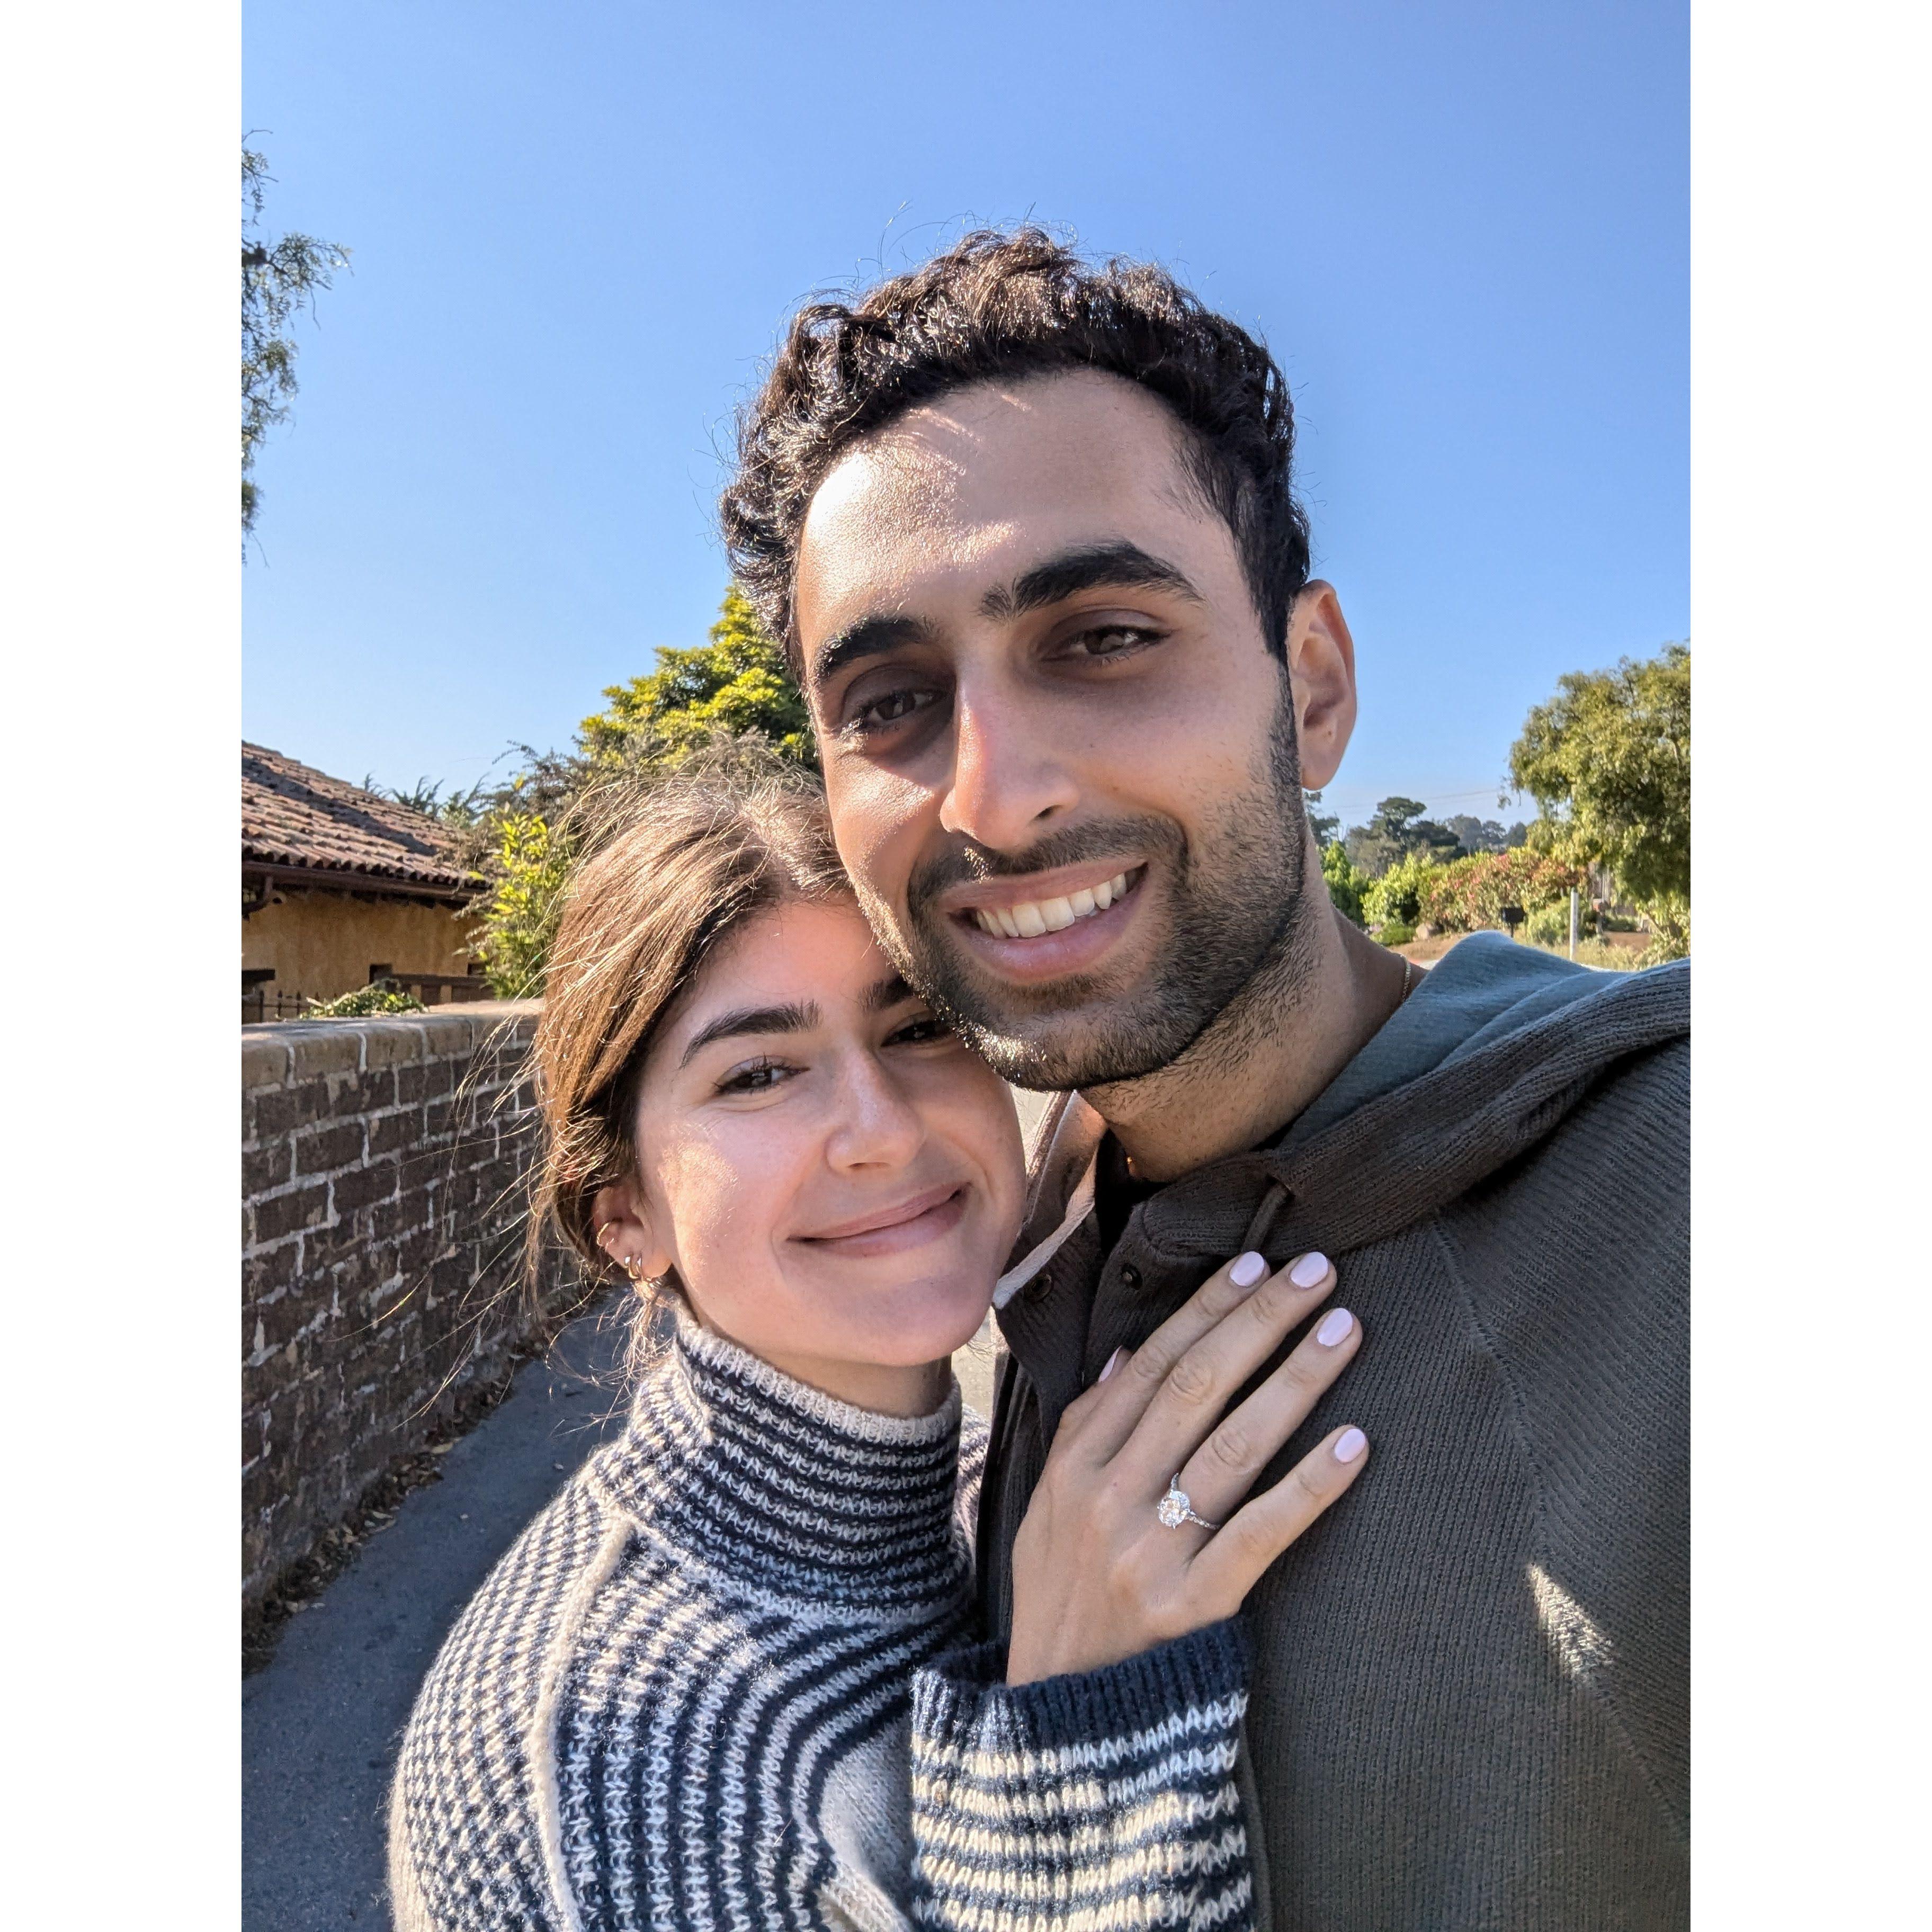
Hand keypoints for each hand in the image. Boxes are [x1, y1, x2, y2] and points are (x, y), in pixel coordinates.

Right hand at [1005, 1249, 1368, 1684]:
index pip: (1149, 1364)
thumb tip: (1122, 1356)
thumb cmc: (1062, 1600)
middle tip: (1317, 1271)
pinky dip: (1310, 1483)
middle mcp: (1109, 1494)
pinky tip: (1356, 1442)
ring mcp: (1151, 1549)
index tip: (1255, 1262)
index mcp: (1075, 1463)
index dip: (1205, 1309)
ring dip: (1295, 1379)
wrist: (1061, 1719)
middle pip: (1196, 1386)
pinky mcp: (1194, 1604)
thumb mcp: (1047, 1509)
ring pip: (1233, 1444)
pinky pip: (1261, 1531)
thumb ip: (1082, 1429)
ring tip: (1344, 1330)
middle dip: (1260, 1319)